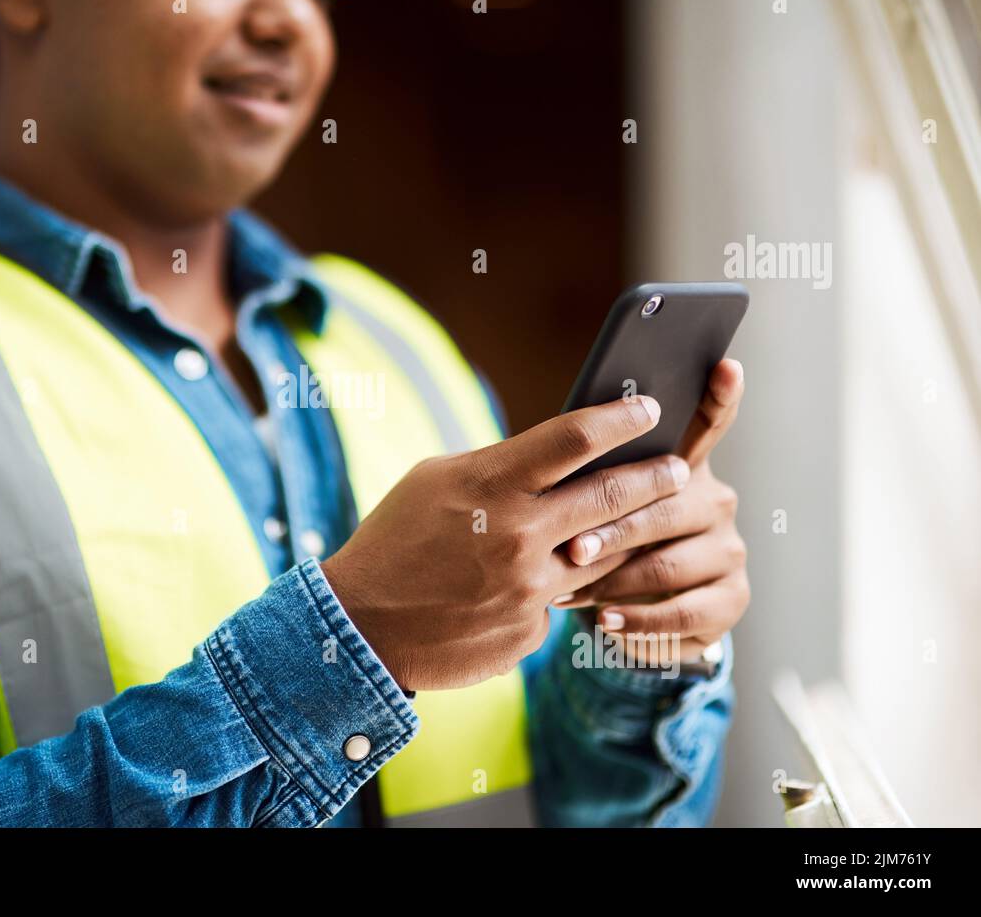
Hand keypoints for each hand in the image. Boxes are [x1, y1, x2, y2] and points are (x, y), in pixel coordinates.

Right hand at [322, 396, 691, 690]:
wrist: (361, 627)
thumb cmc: (395, 539)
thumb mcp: (435, 480)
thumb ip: (500, 467)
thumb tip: (558, 459)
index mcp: (490, 484)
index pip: (575, 437)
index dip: (621, 417)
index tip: (649, 408)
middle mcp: (517, 535)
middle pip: (611, 496)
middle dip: (655, 477)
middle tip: (679, 468)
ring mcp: (527, 589)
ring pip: (601, 556)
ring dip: (623, 537)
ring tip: (635, 522)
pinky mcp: (528, 631)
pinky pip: (560, 603)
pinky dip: (555, 591)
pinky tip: (530, 585)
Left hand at [555, 360, 749, 664]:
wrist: (630, 616)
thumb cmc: (602, 547)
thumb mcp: (590, 512)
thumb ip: (590, 481)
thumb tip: (562, 451)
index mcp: (684, 468)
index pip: (708, 425)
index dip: (720, 396)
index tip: (726, 366)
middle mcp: (716, 502)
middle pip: (668, 507)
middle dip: (613, 528)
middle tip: (568, 546)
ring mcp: (728, 551)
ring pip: (669, 563)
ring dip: (613, 579)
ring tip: (567, 591)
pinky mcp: (730, 599)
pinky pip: (681, 612)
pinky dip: (636, 620)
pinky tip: (604, 621)